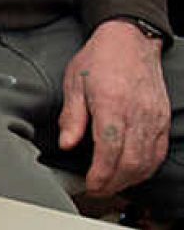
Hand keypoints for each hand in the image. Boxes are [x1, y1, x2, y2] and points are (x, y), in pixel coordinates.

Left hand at [57, 19, 169, 196]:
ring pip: (147, 161)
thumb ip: (71, 116)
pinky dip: (146, 168)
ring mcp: (154, 117)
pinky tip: (132, 172)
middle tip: (96, 189)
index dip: (100, 174)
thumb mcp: (74, 82)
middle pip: (131, 161)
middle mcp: (137, 114)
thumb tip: (66, 144)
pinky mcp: (162, 119)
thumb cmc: (99, 59)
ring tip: (110, 184)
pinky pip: (159, 152)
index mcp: (112, 104)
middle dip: (113, 182)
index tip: (89, 184)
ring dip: (129, 179)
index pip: (109, 150)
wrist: (129, 40)